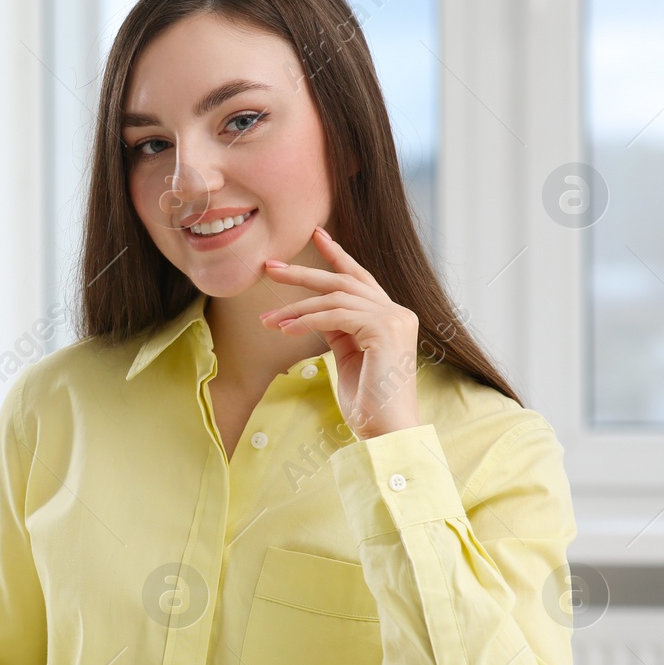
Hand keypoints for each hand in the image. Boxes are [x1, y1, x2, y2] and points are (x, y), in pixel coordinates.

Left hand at [257, 226, 420, 440]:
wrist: (386, 431)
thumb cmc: (367, 403)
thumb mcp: (347, 357)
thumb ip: (337, 330)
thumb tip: (312, 312)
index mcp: (391, 317)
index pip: (359, 278)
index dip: (337, 255)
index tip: (316, 234)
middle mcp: (397, 312)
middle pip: (343, 282)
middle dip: (304, 273)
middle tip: (270, 267)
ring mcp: (394, 319)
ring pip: (334, 299)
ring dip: (296, 308)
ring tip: (267, 320)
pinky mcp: (384, 330)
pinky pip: (335, 316)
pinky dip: (306, 320)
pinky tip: (284, 329)